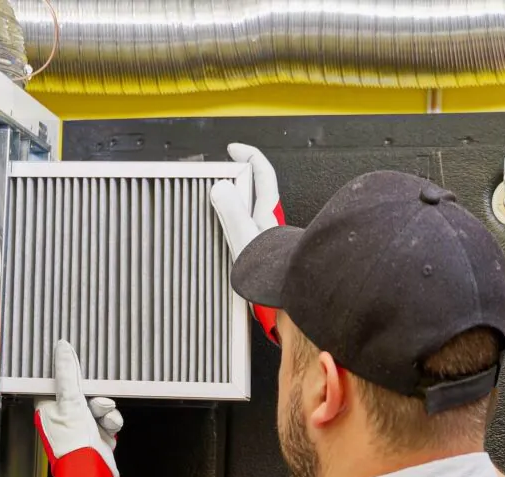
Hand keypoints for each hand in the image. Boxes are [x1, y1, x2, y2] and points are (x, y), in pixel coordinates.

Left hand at [35, 341, 122, 476]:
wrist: (91, 473)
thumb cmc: (72, 442)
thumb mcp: (70, 401)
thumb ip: (67, 373)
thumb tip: (62, 347)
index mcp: (48, 409)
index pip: (57, 384)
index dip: (68, 375)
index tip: (78, 368)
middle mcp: (63, 418)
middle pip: (82, 394)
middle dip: (95, 396)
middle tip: (96, 400)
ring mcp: (81, 428)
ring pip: (98, 406)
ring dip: (105, 410)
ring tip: (105, 417)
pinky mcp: (97, 437)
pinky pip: (108, 420)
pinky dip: (111, 423)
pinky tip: (110, 429)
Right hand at [210, 143, 285, 342]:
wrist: (289, 300)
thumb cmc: (274, 274)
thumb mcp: (246, 239)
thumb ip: (232, 213)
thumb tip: (221, 188)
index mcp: (267, 213)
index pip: (263, 174)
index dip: (249, 155)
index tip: (233, 149)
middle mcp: (268, 222)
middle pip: (256, 190)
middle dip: (239, 179)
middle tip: (219, 175)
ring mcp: (266, 237)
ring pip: (250, 210)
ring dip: (235, 203)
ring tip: (215, 203)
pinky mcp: (261, 253)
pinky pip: (245, 230)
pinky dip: (234, 225)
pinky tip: (223, 234)